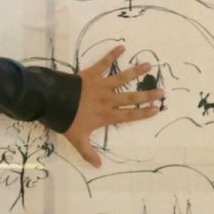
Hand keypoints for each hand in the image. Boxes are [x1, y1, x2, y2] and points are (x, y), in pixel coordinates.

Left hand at [63, 45, 163, 166]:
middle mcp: (107, 100)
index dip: (144, 113)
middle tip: (162, 91)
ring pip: (121, 78)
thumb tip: (98, 166)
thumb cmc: (65, 121)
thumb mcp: (77, 139)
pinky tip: (122, 46)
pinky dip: (112, 55)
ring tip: (149, 65)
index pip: (129, 115)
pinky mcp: (91, 74)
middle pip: (131, 98)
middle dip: (147, 95)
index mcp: (106, 115)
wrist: (52, 102)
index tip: (157, 109)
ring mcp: (100, 86)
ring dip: (135, 71)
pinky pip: (103, 63)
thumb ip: (88, 152)